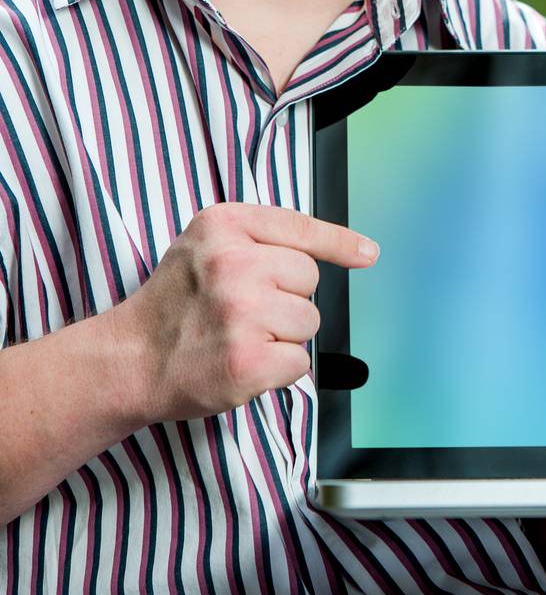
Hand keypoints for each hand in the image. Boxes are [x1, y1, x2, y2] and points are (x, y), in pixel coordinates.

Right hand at [111, 201, 379, 422]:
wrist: (129, 360)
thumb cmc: (175, 304)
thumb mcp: (206, 244)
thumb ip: (261, 238)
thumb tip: (351, 247)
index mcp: (224, 224)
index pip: (300, 228)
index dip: (339, 243)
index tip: (368, 253)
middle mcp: (233, 263)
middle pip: (309, 278)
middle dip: (288, 298)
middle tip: (244, 310)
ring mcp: (241, 312)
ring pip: (310, 321)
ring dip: (284, 335)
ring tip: (240, 336)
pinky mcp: (248, 361)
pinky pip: (300, 362)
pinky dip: (278, 370)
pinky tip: (243, 362)